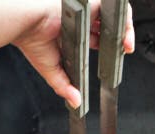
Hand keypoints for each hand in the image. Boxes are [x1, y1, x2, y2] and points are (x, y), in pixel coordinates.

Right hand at [13, 0, 134, 108]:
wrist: (27, 24)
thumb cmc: (31, 40)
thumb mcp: (52, 70)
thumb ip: (64, 86)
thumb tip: (75, 103)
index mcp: (71, 34)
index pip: (95, 38)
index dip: (106, 47)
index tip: (113, 60)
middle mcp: (80, 21)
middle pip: (106, 28)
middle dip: (118, 41)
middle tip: (123, 53)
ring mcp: (86, 11)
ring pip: (113, 18)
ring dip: (125, 31)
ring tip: (127, 46)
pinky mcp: (91, 4)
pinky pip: (115, 8)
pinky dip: (125, 20)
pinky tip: (125, 37)